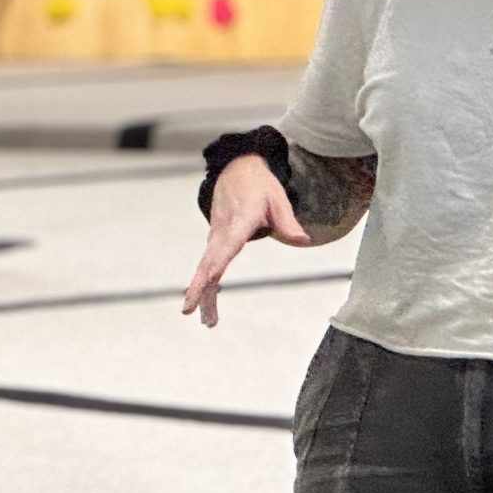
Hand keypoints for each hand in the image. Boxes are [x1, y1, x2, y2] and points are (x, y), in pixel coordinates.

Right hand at [183, 158, 311, 328]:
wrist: (236, 169)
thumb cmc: (259, 185)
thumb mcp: (278, 199)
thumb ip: (288, 222)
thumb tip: (303, 240)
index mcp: (239, 221)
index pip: (227, 245)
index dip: (217, 261)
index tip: (208, 279)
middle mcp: (222, 231)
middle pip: (207, 263)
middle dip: (198, 288)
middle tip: (189, 311)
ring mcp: (216, 236)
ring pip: (205, 268)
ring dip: (203, 294)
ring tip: (208, 323)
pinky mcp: (215, 241)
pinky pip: (208, 265)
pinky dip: (205, 285)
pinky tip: (206, 306)